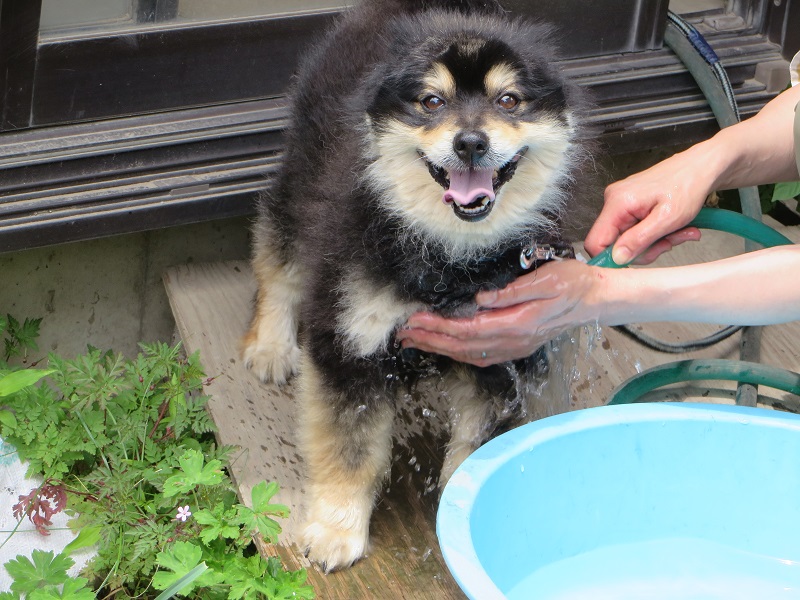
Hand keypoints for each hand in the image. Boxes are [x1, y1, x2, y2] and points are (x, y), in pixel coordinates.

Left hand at [396, 260, 600, 365]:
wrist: (594, 301)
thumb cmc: (572, 284)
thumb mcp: (546, 278)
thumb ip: (512, 291)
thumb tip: (482, 298)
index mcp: (517, 324)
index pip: (468, 329)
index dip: (439, 327)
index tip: (416, 320)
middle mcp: (513, 341)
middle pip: (462, 345)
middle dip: (430, 339)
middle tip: (403, 332)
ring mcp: (514, 347)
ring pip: (468, 354)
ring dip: (439, 348)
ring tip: (413, 340)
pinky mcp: (515, 346)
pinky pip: (480, 356)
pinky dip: (457, 353)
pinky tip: (443, 348)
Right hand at [585, 152, 706, 263]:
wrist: (700, 167)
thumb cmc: (689, 185)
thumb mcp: (667, 219)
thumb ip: (639, 240)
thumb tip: (617, 258)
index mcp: (618, 203)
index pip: (595, 241)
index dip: (612, 258)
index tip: (636, 260)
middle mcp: (613, 201)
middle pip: (614, 243)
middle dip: (643, 249)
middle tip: (669, 243)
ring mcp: (620, 203)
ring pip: (627, 239)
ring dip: (654, 242)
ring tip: (678, 232)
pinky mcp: (629, 205)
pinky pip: (634, 230)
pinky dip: (654, 234)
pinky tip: (671, 227)